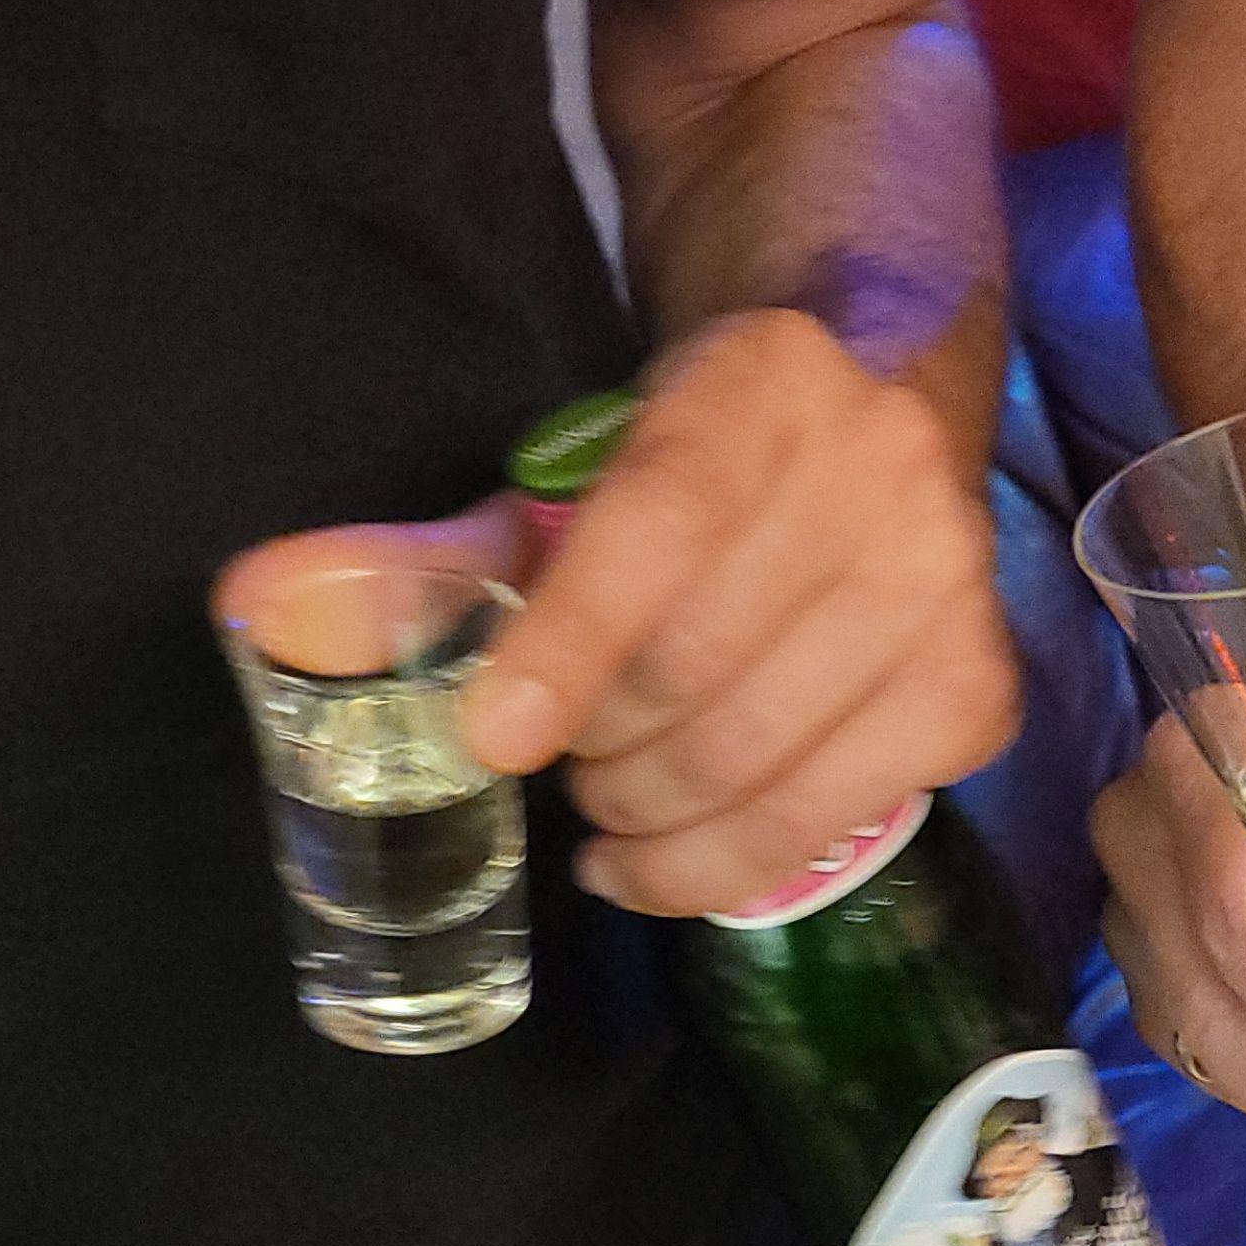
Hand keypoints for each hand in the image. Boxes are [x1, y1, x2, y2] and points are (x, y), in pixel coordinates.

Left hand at [459, 308, 1019, 916]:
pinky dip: (733, 863)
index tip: (491, 738)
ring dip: (652, 820)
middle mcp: (883, 473)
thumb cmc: (705, 451)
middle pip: (699, 669)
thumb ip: (447, 544)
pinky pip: (841, 814)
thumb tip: (266, 603)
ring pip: (762, 760)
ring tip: (610, 813)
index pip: (660, 524)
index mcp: (764, 382)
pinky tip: (672, 855)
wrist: (881, 395)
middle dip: (598, 750)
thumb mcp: (585, 458)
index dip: (569, 641)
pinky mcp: (980, 684)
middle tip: (561, 765)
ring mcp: (949, 585)